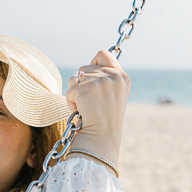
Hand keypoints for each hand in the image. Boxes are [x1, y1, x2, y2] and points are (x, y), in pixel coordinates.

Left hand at [66, 49, 129, 166]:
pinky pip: (69, 90)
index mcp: (122, 77)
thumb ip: (105, 78)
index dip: (93, 63)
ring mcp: (100, 81)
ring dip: (75, 93)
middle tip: (90, 102)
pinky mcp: (86, 89)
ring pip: (75, 78)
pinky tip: (81, 111)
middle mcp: (113, 76)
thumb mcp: (114, 94)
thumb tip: (85, 70)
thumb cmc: (105, 119)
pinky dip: (70, 102)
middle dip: (82, 84)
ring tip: (86, 107)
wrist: (102, 137)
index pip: (103, 54)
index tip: (91, 78)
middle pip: (84, 68)